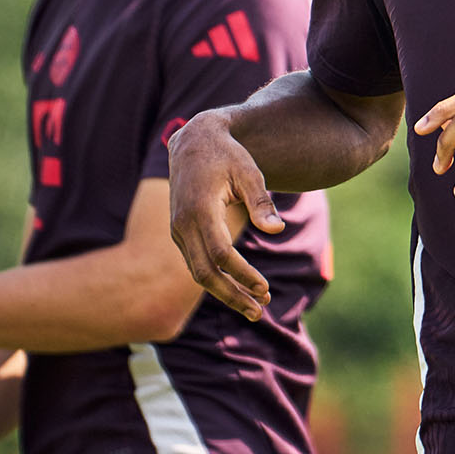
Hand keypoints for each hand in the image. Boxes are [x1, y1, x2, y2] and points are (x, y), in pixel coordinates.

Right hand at [167, 108, 280, 320]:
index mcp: (200, 209)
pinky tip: (238, 287)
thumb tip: (277, 230)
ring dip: (225, 292)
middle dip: (233, 295)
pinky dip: (216, 279)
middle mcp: (183, 224)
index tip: (265, 288)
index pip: (221, 253)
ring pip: (198, 273)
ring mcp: (178, 231)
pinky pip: (196, 264)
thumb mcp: (249, 172)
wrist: (193, 142)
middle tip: (260, 311)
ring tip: (254, 307)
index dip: (243, 274)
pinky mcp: (180, 233)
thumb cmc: (227, 155)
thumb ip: (261, 202)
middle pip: (205, 272)